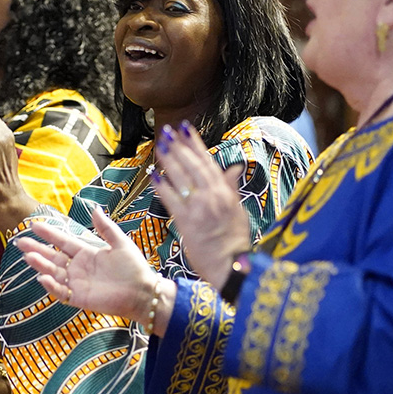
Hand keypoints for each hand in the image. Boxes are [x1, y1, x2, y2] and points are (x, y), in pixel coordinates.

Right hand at [17, 207, 164, 323]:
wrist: (143, 292)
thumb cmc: (134, 268)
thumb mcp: (120, 243)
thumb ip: (106, 227)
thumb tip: (94, 208)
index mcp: (86, 253)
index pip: (63, 241)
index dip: (49, 234)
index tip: (34, 225)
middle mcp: (78, 268)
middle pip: (52, 257)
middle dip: (36, 249)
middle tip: (20, 241)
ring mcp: (77, 283)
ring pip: (53, 273)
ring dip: (41, 265)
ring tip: (28, 256)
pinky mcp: (80, 298)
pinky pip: (61, 292)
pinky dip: (52, 286)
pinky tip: (43, 278)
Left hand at [153, 123, 250, 289]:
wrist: (232, 265)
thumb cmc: (234, 241)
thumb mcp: (239, 210)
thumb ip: (232, 188)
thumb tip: (234, 168)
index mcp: (225, 192)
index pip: (208, 161)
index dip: (195, 143)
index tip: (185, 128)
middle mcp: (212, 196)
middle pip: (192, 165)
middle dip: (178, 146)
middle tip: (166, 131)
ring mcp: (199, 208)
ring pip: (182, 178)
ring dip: (169, 160)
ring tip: (159, 145)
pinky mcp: (187, 222)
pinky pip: (172, 200)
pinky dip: (162, 186)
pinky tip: (153, 175)